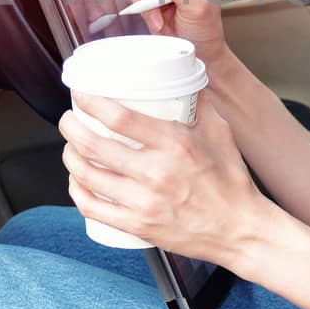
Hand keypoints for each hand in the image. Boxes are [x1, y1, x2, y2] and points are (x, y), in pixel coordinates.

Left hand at [57, 92, 273, 269]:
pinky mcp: (138, 226)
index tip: (80, 95)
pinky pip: (93, 208)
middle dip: (70, 128)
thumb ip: (198, 104)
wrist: (241, 230)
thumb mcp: (220, 132)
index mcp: (175, 144)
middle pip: (94, 145)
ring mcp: (144, 203)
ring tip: (70, 148)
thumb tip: (181, 78)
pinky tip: (77, 182)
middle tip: (68, 120)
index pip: (120, 118)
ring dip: (70, 157)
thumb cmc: (231, 181)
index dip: (91, 102)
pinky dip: (77, 192)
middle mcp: (156, 173)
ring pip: (87, 176)